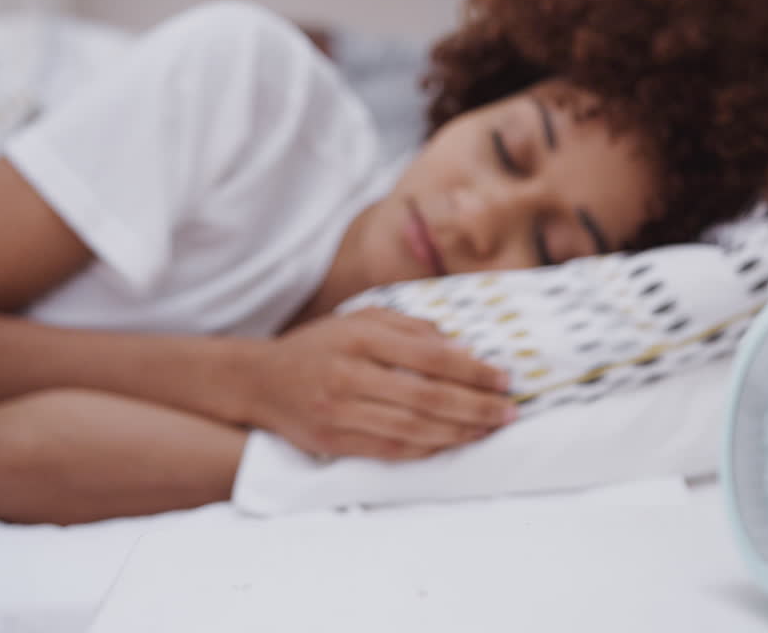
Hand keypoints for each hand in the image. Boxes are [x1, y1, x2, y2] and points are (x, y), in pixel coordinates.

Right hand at [245, 307, 515, 460]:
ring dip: (458, 432)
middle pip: (427, 397)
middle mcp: (349, 373)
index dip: (472, 371)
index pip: (430, 356)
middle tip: (508, 412)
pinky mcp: (333, 441)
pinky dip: (427, 449)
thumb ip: (409, 328)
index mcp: (360, 336)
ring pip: (412, 428)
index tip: (503, 380)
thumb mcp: (360, 318)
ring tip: (488, 430)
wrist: (258, 381)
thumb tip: (460, 348)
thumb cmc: (319, 346)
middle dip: (476, 407)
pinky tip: (452, 444)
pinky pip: (390, 450)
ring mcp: (339, 411)